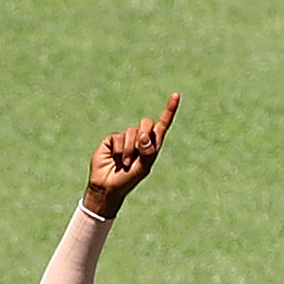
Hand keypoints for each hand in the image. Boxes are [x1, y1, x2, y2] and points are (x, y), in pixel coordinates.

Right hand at [84, 94, 178, 218]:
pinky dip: (121, 150)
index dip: (169, 110)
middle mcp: (139, 139)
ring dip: (130, 150)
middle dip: (145, 134)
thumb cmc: (128, 180)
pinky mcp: (112, 139)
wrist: (108, 187)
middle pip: (147, 123)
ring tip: (126, 163)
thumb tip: (144, 135)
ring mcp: (125, 138)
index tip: (176, 95)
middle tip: (140, 149)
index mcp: (151, 146)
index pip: (162, 125)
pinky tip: (116, 159)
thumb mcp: (143, 168)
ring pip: (132, 131)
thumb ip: (147, 152)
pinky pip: (119, 137)